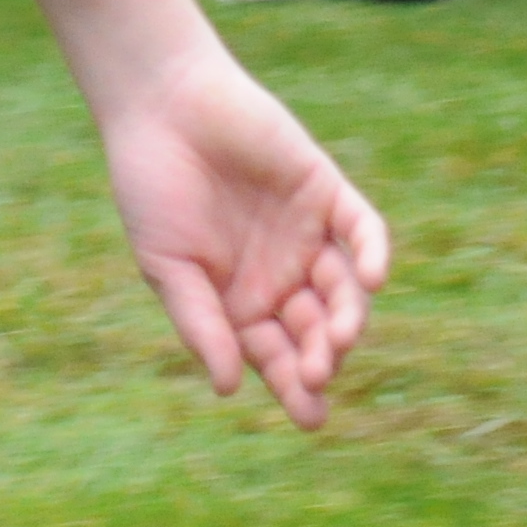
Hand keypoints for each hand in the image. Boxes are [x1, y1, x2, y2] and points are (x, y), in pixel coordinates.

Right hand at [99, 42, 388, 429]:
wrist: (165, 107)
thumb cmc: (154, 189)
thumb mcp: (169, 267)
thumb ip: (202, 325)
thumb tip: (229, 388)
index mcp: (238, 301)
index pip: (275, 356)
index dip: (294, 388)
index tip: (312, 419)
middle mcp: (278, 273)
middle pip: (313, 330)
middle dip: (319, 358)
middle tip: (317, 375)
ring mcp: (306, 233)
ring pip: (342, 289)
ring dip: (345, 318)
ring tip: (338, 340)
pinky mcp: (325, 190)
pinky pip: (361, 228)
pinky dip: (372, 253)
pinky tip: (371, 280)